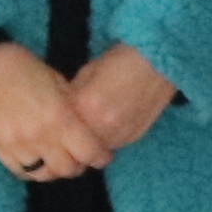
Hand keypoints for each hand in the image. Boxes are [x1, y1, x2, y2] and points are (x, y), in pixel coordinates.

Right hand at [0, 41, 115, 181]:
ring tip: (58, 160)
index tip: (103, 155)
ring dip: (54, 169)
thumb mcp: (58, 83)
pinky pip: (21, 171)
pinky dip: (33, 170)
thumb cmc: (25, 68)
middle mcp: (40, 136)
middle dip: (79, 165)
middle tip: (80, 158)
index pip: (89, 152)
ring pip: (44, 174)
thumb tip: (88, 128)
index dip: (100, 157)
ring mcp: (17, 145)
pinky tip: (37, 160)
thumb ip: (73, 109)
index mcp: (60, 117)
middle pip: (68, 169)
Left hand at [65, 46, 180, 153]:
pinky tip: (109, 124)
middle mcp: (100, 126)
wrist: (158, 64)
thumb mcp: (87, 72)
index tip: (54, 119)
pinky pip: (113, 145)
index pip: (59, 125)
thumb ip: (73, 94)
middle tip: (71, 127)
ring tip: (91, 126)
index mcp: (85, 106)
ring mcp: (119, 135)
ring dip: (90, 141)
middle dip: (71, 136)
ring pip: (94, 149)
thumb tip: (64, 107)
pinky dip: (107, 138)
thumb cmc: (121, 61)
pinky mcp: (133, 138)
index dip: (56, 121)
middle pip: (75, 143)